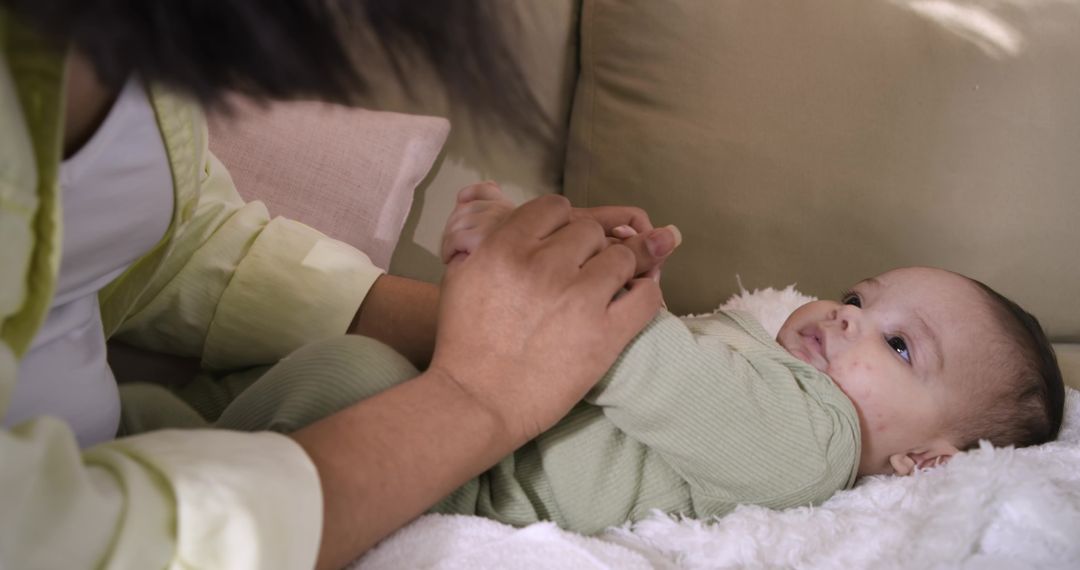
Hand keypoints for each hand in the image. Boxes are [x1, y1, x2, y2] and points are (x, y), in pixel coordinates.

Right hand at [431, 194, 662, 440]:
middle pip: (590, 231)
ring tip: (608, 287)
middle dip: (588, 248)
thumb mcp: (461, 276)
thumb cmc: (464, 343)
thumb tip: (501, 207)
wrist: (476, 401)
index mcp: (506, 247)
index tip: (563, 244)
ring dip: (618, 267)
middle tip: (581, 271)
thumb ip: (490, 240)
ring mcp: (578, 298)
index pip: (555, 208)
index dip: (563, 224)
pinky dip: (646, 292)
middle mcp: (544, 265)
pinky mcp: (604, 335)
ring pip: (622, 256)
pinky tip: (635, 297)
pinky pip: (645, 297)